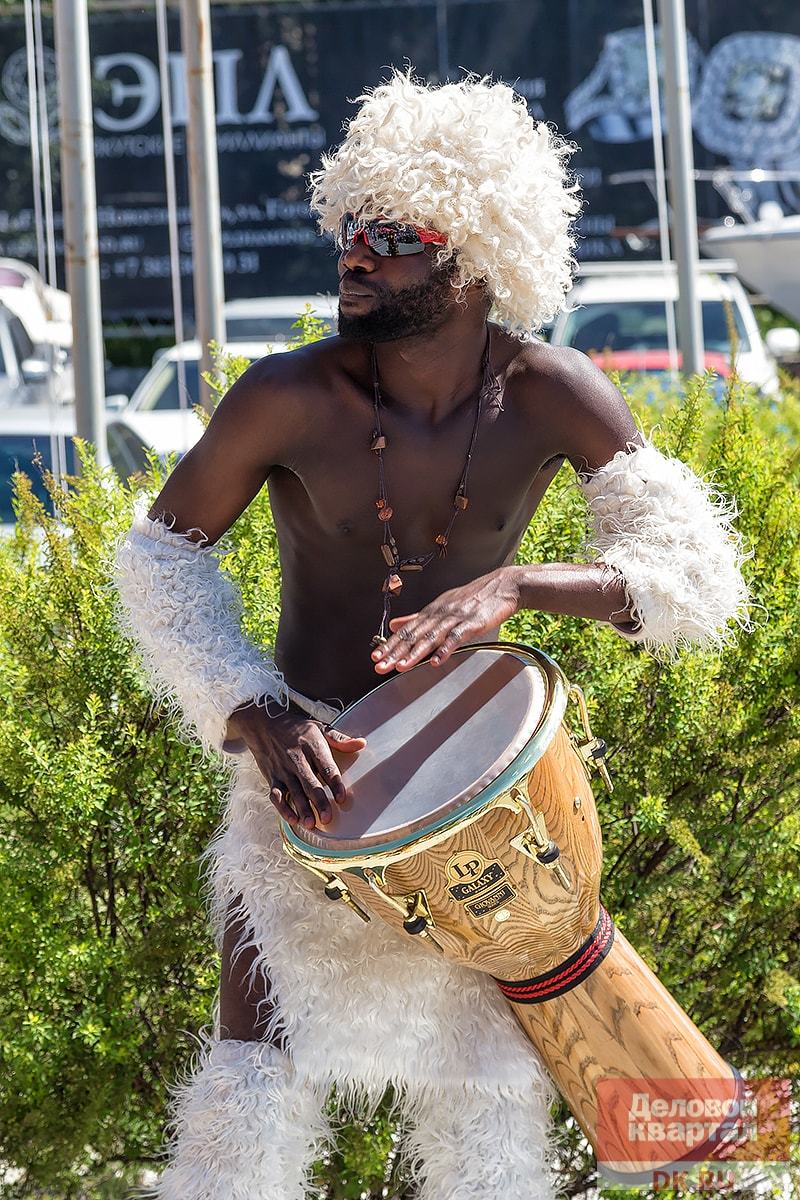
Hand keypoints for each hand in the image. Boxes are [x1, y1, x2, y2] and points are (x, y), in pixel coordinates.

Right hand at [225, 703, 365, 829]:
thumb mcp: (319, 728)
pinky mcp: (272, 777)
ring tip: (311, 824)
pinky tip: (293, 820)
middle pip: (310, 783)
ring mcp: (284, 769)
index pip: (326, 767)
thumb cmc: (297, 729)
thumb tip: (361, 743)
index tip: (342, 798)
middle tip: (327, 818)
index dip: (334, 783)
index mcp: (312, 746)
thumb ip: (340, 739)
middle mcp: (297, 759)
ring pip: (293, 792)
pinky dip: (283, 809)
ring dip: (302, 809)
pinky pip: (276, 795)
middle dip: (318, 802)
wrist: (264, 724)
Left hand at [371, 568, 520, 673]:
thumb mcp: (442, 605)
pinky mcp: (472, 624)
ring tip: (401, 666)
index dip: (390, 644)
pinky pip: (456, 638)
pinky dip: (446, 649)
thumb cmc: (473, 598)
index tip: (376, 657)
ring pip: (431, 637)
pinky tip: (436, 661)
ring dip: (415, 653)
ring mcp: (455, 618)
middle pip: (414, 635)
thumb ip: (417, 617)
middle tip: (380, 666)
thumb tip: (394, 625)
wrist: (503, 586)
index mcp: (431, 611)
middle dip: (395, 652)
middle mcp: (439, 614)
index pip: (406, 630)